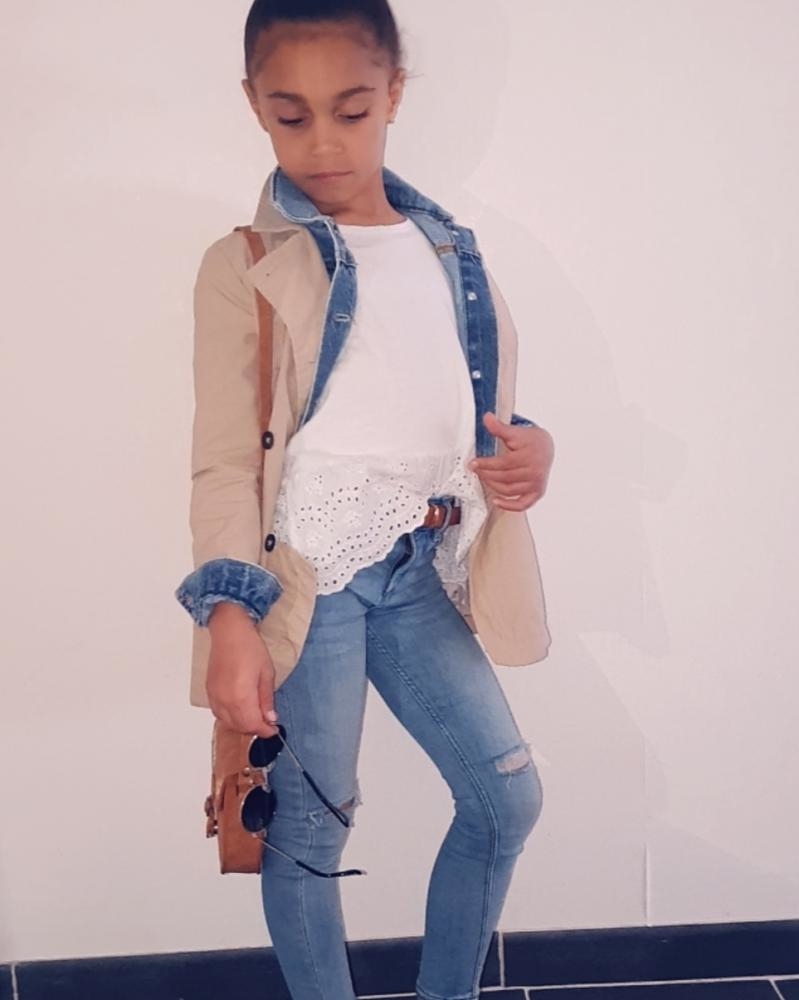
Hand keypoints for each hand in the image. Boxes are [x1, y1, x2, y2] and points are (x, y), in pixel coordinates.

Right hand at [206, 603, 278, 736]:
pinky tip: (240, 710)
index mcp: (241, 697)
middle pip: (239, 727)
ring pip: (227, 722)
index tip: (274, 729)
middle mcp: (225, 701)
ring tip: (255, 716)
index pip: (253, 725)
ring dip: (242, 724)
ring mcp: (214, 697)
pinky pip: (218, 713)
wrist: (229, 632)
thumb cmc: (250, 648)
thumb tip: (270, 718)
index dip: (265, 730)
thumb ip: (266, 698)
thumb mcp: (266, 673)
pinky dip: (229, 717)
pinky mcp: (209, 692)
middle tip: (267, 722)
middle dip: (255, 728)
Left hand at [468, 412, 553, 511]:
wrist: (547, 447)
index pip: (503, 463)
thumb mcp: (515, 432)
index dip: (486, 465)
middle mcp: (534, 471)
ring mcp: (536, 484)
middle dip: (486, 474)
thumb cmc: (530, 440)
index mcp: (529, 456)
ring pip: (509, 490)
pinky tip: (496, 501)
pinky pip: (522, 504)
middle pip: (504, 477)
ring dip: (492, 486)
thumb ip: (499, 427)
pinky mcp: (537, 493)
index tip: (473, 464)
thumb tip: (486, 417)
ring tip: (483, 478)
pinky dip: (509, 506)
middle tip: (475, 470)